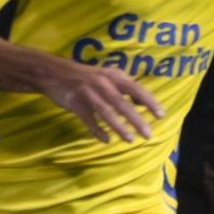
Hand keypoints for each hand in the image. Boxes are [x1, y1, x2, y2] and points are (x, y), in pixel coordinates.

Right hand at [41, 59, 163, 142]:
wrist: (54, 73)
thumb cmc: (85, 76)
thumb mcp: (106, 76)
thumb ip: (123, 87)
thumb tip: (141, 102)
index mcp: (113, 76)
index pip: (135, 88)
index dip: (148, 101)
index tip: (160, 115)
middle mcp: (102, 83)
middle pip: (122, 103)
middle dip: (136, 119)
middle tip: (148, 134)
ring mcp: (88, 94)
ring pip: (106, 112)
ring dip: (119, 127)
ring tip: (130, 139)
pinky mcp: (76, 103)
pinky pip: (89, 120)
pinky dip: (97, 131)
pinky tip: (105, 140)